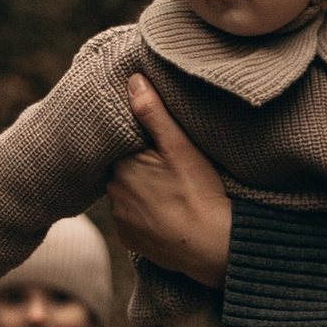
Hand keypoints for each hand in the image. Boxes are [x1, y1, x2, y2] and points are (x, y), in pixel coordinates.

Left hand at [107, 76, 232, 284]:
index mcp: (121, 166)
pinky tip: (165, 212)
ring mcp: (120, 220)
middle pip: (121, 169)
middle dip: (137, 165)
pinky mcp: (130, 241)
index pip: (120, 144)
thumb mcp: (180, 146)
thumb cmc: (200, 192)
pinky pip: (131, 220)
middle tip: (166, 165)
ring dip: (139, 190)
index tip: (156, 143)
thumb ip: (153, 112)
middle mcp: (113, 193)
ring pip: (125, 194)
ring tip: (168, 190)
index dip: (137, 141)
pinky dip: (144, 215)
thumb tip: (132, 79)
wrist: (213, 246)